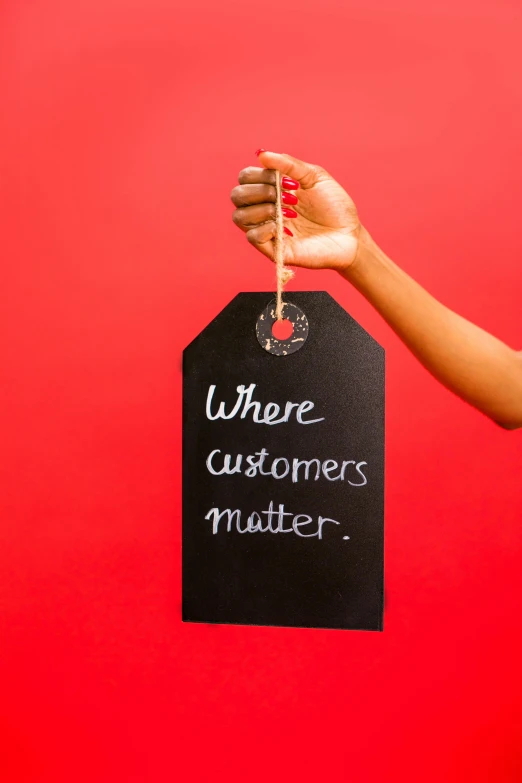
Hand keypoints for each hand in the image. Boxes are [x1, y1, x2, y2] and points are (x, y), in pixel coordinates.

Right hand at [231, 150, 360, 271]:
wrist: (350, 234)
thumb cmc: (335, 206)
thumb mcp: (315, 176)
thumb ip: (289, 164)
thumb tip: (262, 154)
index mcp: (273, 189)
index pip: (245, 178)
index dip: (258, 175)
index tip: (286, 180)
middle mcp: (266, 209)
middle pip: (236, 195)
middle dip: (257, 190)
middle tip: (282, 195)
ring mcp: (268, 230)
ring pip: (239, 217)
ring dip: (259, 208)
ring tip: (286, 211)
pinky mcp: (274, 249)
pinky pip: (252, 238)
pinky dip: (263, 228)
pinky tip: (282, 226)